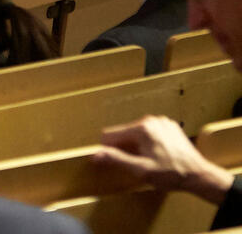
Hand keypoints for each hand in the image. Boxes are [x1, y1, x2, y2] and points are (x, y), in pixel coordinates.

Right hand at [94, 115, 233, 203]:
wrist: (199, 175)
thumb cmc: (171, 174)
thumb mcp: (141, 170)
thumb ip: (117, 159)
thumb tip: (95, 154)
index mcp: (141, 128)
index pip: (110, 134)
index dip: (107, 148)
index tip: (112, 160)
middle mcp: (150, 120)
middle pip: (124, 133)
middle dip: (125, 147)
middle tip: (137, 162)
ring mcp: (161, 121)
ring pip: (136, 132)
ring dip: (137, 145)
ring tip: (150, 159)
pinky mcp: (170, 125)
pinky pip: (150, 132)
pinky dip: (149, 142)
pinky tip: (159, 154)